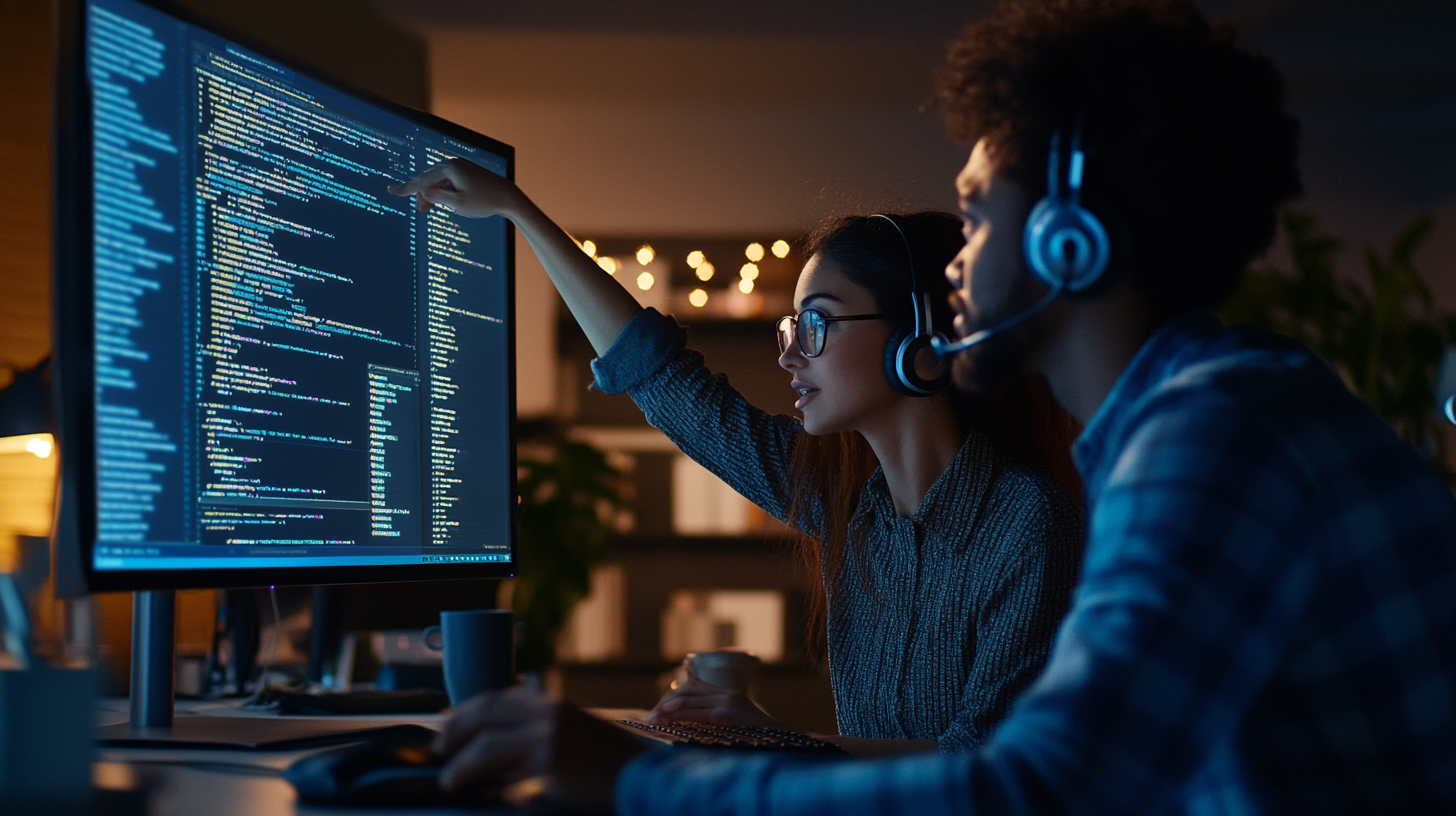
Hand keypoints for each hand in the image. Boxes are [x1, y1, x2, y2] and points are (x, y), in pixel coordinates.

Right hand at [387, 158, 524, 217]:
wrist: (508, 197)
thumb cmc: (484, 202)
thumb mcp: (458, 204)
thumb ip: (438, 198)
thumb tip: (422, 193)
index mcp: (450, 169)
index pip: (422, 180)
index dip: (406, 189)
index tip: (391, 191)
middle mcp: (453, 163)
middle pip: (428, 178)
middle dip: (421, 194)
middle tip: (421, 211)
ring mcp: (460, 166)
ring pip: (437, 180)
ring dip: (431, 194)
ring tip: (427, 209)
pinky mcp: (465, 172)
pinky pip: (446, 180)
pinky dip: (441, 191)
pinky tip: (440, 201)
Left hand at [433, 687, 645, 812]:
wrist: (641, 777)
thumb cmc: (611, 767)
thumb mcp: (576, 740)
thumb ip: (542, 740)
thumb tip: (506, 758)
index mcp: (554, 705)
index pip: (500, 698)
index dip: (469, 711)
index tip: (450, 723)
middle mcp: (548, 712)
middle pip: (487, 710)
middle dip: (456, 727)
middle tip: (438, 745)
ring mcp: (547, 734)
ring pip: (486, 742)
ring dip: (460, 759)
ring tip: (448, 775)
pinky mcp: (548, 759)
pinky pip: (498, 767)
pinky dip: (474, 774)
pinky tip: (462, 784)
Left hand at [645, 676, 784, 729]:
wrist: (785, 742)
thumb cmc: (760, 739)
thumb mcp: (736, 725)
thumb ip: (716, 719)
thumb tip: (690, 725)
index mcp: (728, 693)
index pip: (691, 687)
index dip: (671, 697)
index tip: (658, 713)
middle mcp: (727, 693)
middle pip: (686, 689)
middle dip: (665, 702)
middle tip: (650, 718)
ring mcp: (729, 701)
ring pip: (687, 699)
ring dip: (666, 710)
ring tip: (652, 721)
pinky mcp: (729, 713)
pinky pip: (697, 712)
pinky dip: (678, 716)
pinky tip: (667, 723)